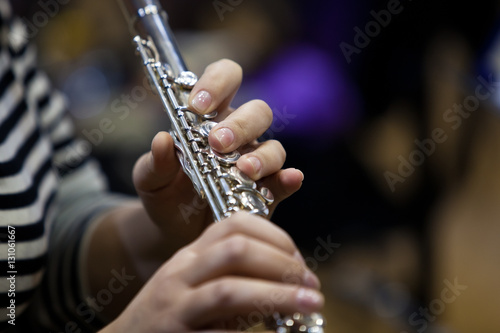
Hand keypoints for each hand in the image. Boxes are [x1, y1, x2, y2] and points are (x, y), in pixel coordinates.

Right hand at [102, 213, 322, 332]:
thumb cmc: (174, 314)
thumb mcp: (200, 285)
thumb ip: (238, 276)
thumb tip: (291, 279)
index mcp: (191, 255)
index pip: (235, 223)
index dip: (276, 236)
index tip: (298, 259)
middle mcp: (181, 274)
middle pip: (236, 250)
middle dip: (282, 263)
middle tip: (310, 284)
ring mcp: (175, 307)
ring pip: (229, 290)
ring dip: (277, 295)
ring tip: (309, 304)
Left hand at [132, 59, 303, 249]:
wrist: (173, 230)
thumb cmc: (164, 193)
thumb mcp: (149, 178)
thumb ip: (155, 161)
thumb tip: (162, 139)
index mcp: (210, 117)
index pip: (225, 79)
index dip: (217, 83)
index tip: (198, 106)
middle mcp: (239, 135)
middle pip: (257, 112)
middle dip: (240, 124)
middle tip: (217, 143)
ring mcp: (256, 162)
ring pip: (274, 146)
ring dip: (261, 155)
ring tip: (242, 170)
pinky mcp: (268, 191)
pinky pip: (284, 181)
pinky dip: (289, 179)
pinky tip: (290, 179)